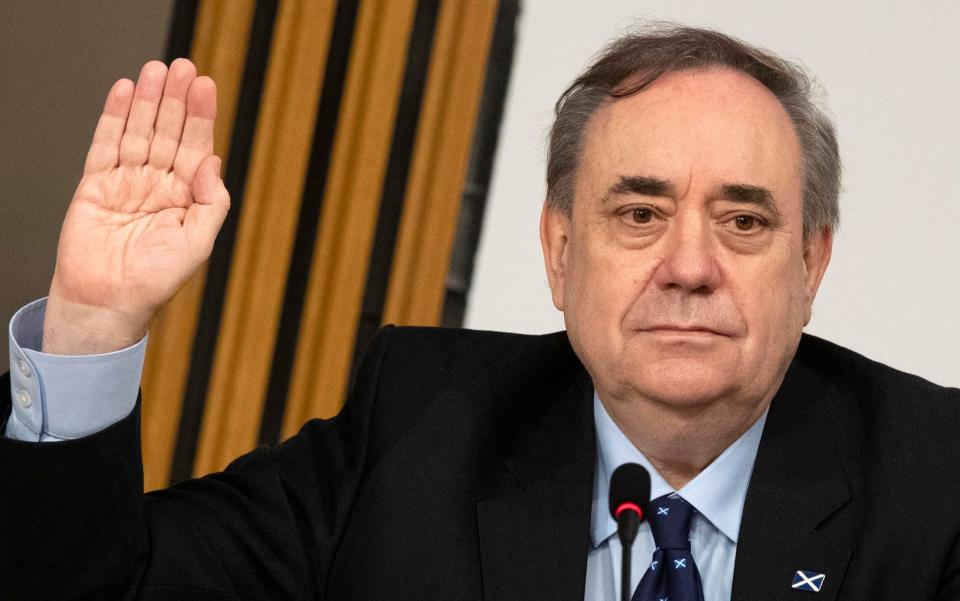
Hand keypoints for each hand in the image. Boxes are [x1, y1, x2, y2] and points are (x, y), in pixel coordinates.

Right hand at [43, 59, 229, 354]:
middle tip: (183, 66)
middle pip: (168, 132)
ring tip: (155, 69)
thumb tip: (213, 160)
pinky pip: (105, 144)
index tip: (205, 85)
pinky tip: (124, 93)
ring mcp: (127, 182)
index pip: (196, 147)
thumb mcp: (199, 243)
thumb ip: (212, 201)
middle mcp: (158, 185)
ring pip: (139, 132)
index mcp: (186, 197)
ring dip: (148, 101)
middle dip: (176, 100)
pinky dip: (114, 118)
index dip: (201, 116)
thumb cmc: (155, 280)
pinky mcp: (96, 185)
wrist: (108, 302)